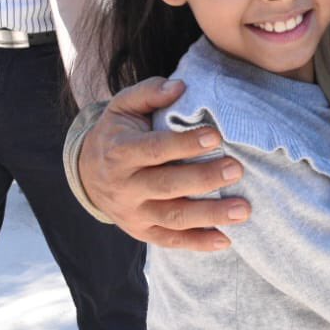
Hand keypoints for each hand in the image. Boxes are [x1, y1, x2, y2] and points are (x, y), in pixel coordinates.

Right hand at [78, 77, 249, 249]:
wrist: (86, 173)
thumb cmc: (117, 133)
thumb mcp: (123, 106)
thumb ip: (149, 92)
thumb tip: (179, 86)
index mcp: (120, 152)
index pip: (154, 150)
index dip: (184, 145)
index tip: (215, 136)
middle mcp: (125, 186)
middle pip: (167, 186)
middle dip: (204, 179)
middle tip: (236, 170)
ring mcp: (133, 213)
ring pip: (173, 218)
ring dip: (210, 216)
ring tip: (243, 209)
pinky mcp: (142, 232)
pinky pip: (171, 241)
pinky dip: (198, 243)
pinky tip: (226, 240)